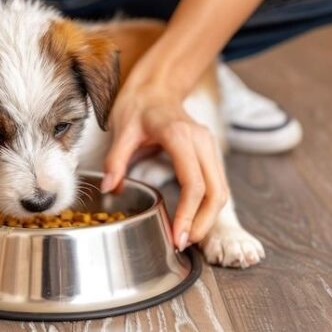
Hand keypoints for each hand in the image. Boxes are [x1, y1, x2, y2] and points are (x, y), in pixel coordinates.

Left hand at [102, 83, 228, 250]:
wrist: (157, 87)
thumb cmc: (139, 106)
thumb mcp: (121, 129)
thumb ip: (116, 159)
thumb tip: (109, 188)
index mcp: (180, 136)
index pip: (193, 183)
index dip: (188, 214)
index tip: (177, 236)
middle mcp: (202, 141)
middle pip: (216, 192)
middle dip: (204, 223)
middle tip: (183, 244)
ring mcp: (210, 147)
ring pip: (222, 191)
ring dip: (209, 218)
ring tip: (188, 238)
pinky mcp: (210, 153)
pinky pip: (218, 185)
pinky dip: (210, 206)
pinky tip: (194, 221)